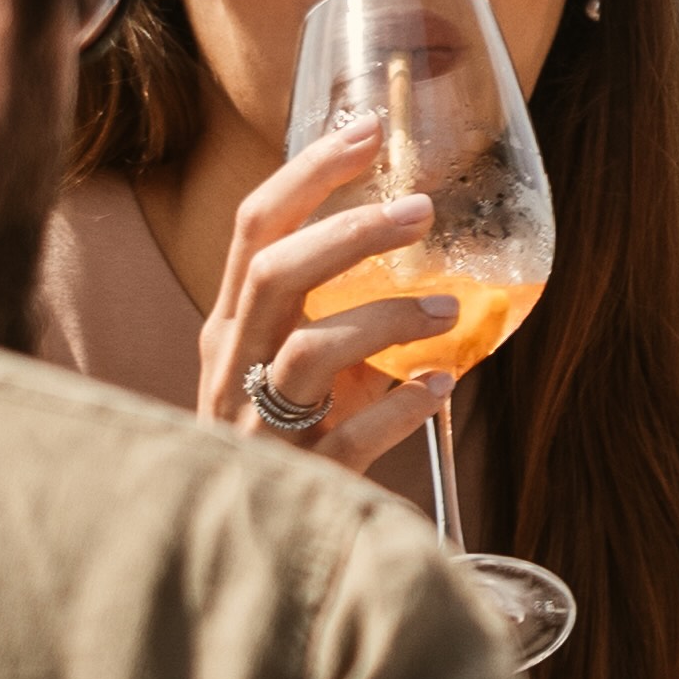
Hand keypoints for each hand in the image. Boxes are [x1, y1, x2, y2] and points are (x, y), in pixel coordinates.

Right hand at [189, 142, 452, 492]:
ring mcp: (256, 426)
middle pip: (275, 273)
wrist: (238, 549)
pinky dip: (400, 408)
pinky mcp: (295, 481)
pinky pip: (350, 437)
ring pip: (309, 350)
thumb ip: (328, 307)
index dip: (308, 173)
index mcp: (230, 326)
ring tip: (447, 308)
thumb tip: (408, 231)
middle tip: (421, 208)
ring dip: (386, 318)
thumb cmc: (276, 438)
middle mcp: (232, 367)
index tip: (366, 129)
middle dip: (350, 232)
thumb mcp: (285, 363)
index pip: (255, 228)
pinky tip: (438, 388)